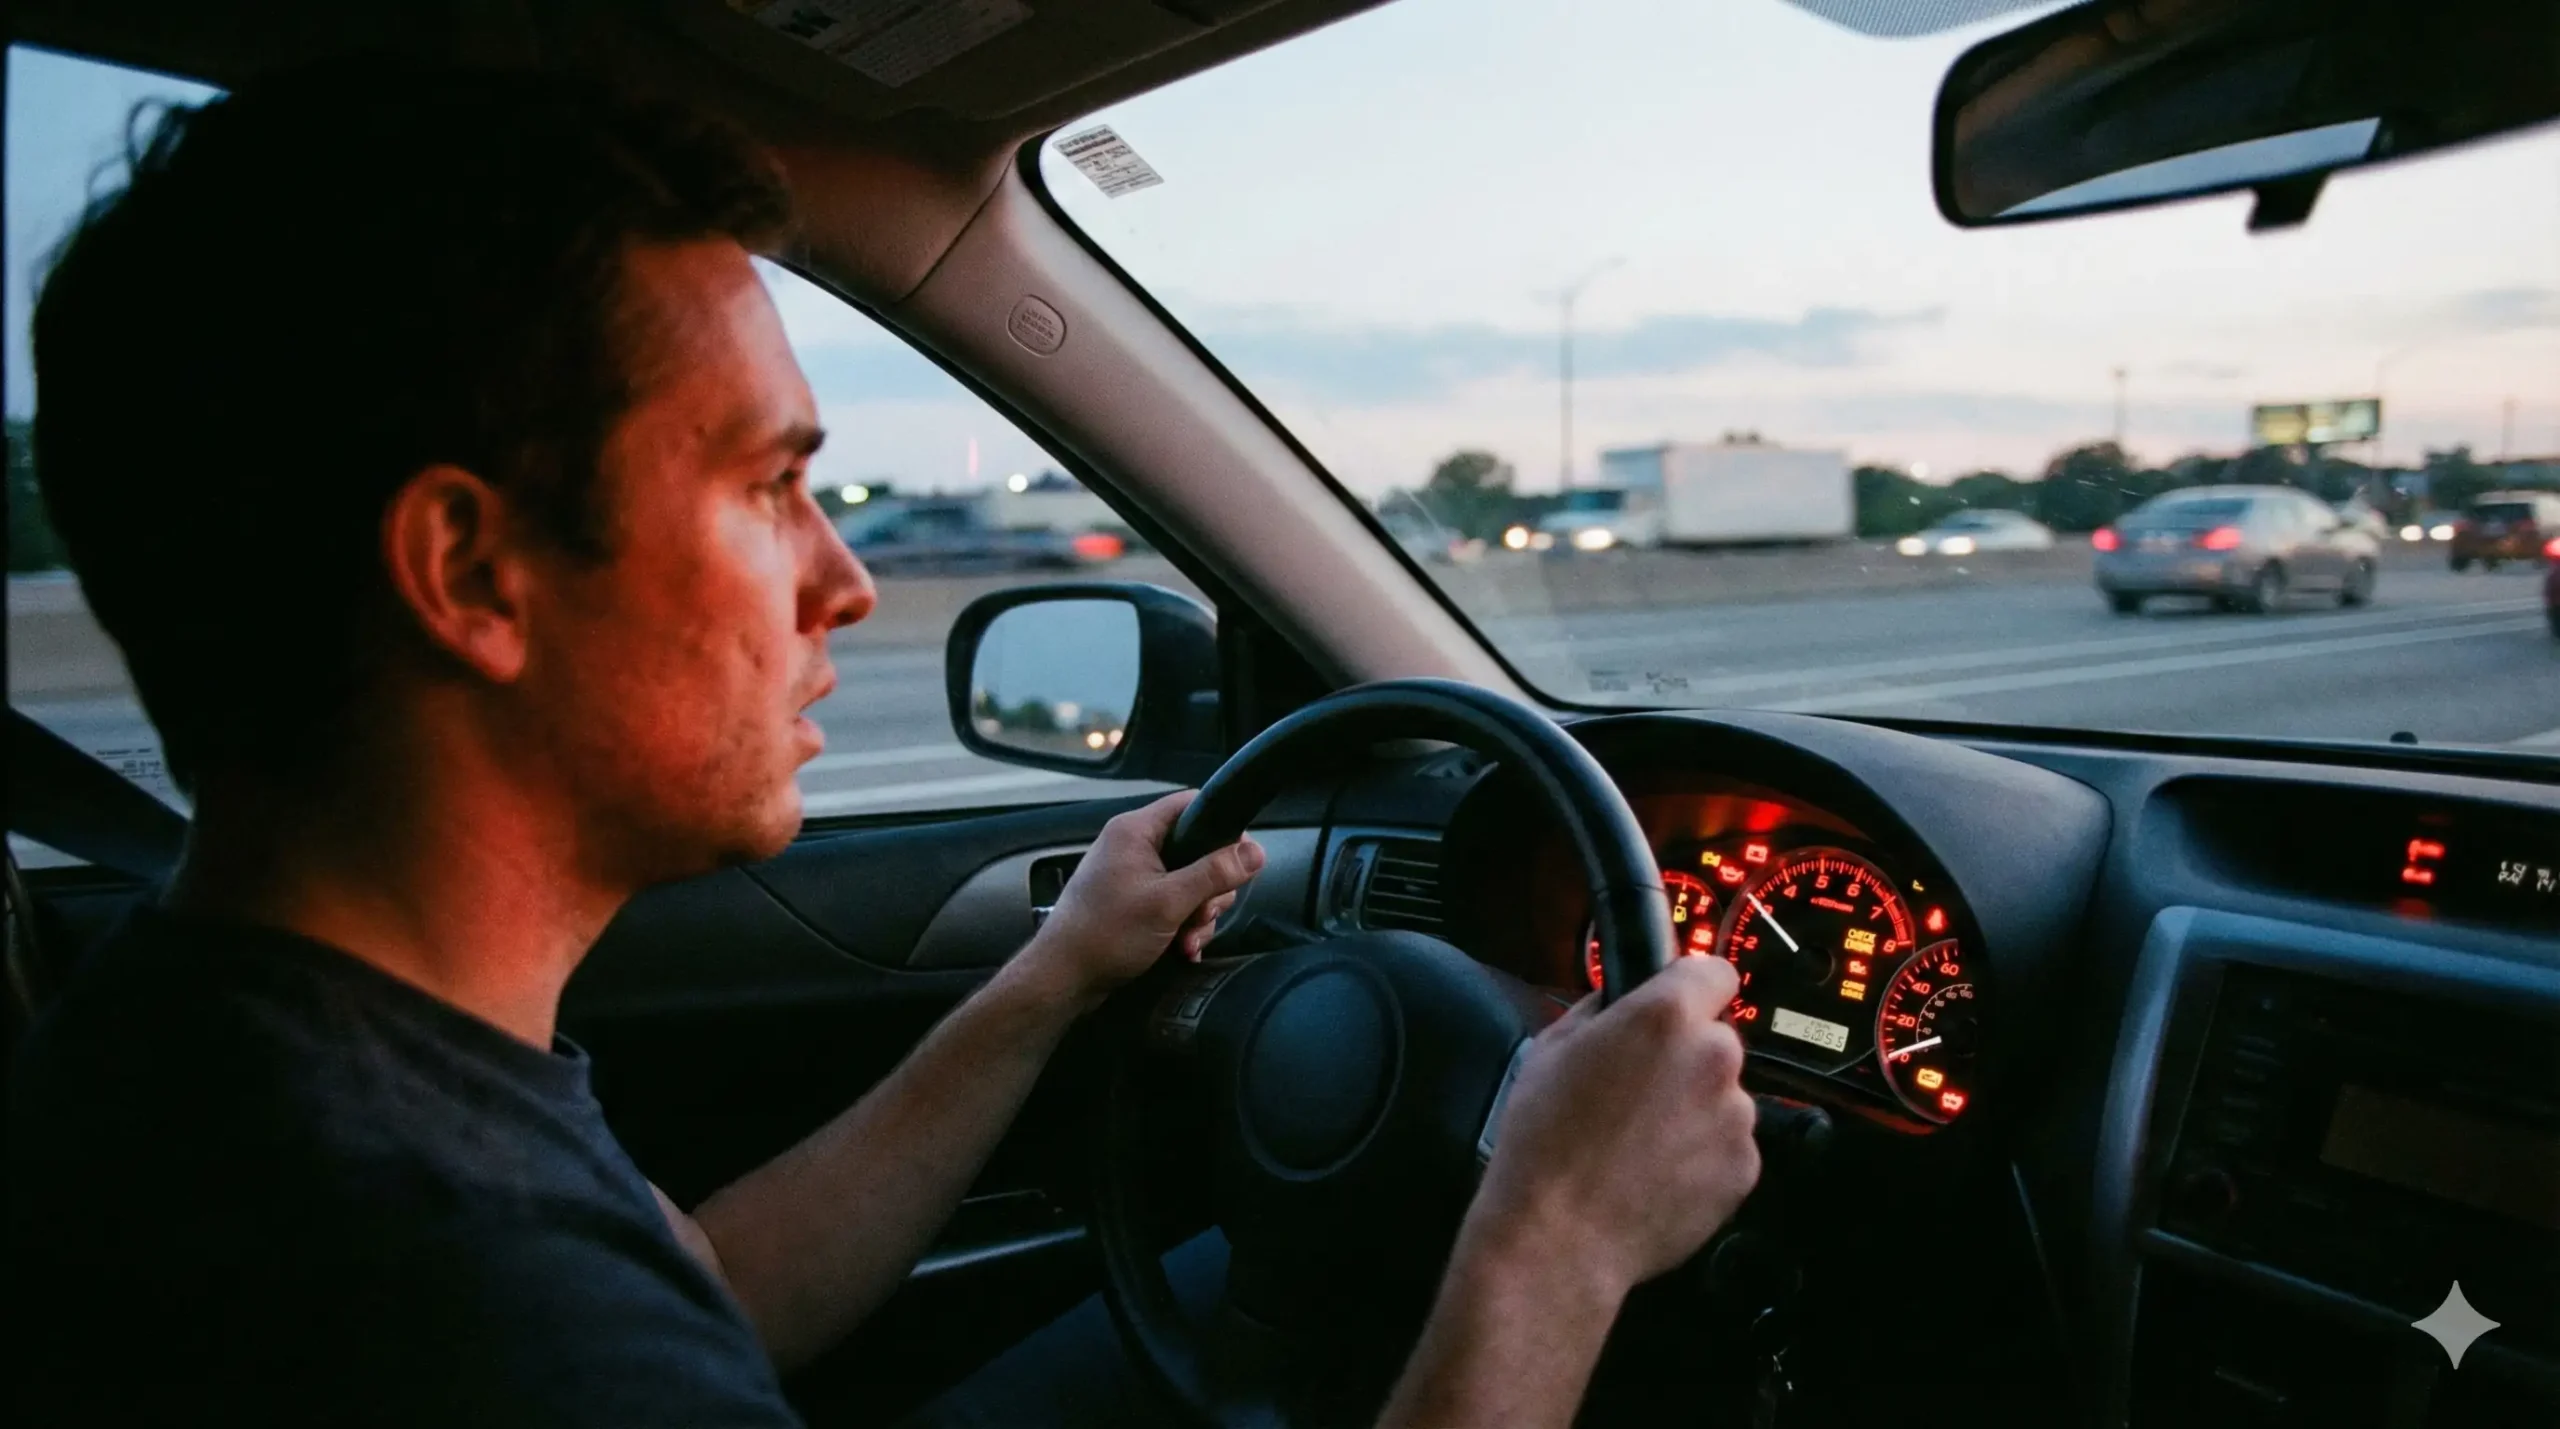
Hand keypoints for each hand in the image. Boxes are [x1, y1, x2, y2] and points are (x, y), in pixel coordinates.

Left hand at [1020, 790, 1263, 1011]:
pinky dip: (1183, 926)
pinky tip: (1183, 950)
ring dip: (1198, 915)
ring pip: (1190, 884)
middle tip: (1203, 914)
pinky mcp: (1134, 903)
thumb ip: (1214, 874)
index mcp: (1136, 830)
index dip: (1222, 828)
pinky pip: (1173, 904)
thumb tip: (1257, 851)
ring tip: (1188, 941)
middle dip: (1211, 889)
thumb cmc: (1107, 933)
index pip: (1192, 804)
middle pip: (1198, 850)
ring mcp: (1134, 876)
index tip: (1238, 861)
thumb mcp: (1169, 902)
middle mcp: (1134, 846)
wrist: (1064, 979)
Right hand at [1466, 956, 1759, 1300]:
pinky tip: (1657, 1174)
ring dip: (1695, 1108)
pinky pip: (1728, 1146)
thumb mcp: (1551, 1048)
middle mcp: (1714, 1057)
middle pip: (1717, 1039)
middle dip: (1686, 1057)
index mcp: (1666, 1015)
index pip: (1715, 971)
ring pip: (1724, 1095)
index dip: (1692, 988)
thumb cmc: (1542, 1139)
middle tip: (1638, 1090)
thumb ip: (1600, 1011)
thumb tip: (1621, 1002)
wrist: (1560, 1235)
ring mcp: (1737, 1116)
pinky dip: (1702, 1156)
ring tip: (1642, 1143)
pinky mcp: (1745, 1168)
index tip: (1673, 1008)